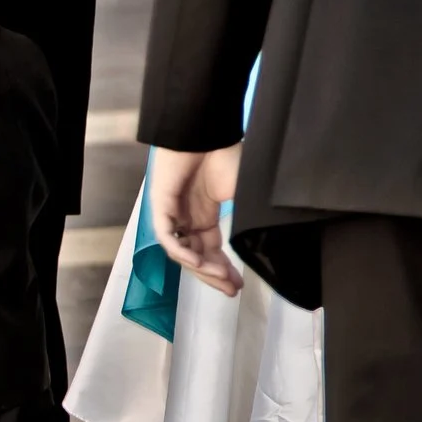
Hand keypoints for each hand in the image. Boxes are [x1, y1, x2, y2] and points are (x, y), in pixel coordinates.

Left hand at [149, 144, 243, 295]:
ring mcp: (172, 213)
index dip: (224, 269)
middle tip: (232, 289)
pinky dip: (181, 252)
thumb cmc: (227, 156)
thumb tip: (261, 245)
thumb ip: (245, 221)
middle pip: (196, 257)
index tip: (238, 285)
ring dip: (201, 268)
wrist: (208, 131)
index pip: (211, 251)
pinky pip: (167, 236)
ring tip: (222, 278)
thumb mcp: (242, 195)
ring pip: (181, 252)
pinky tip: (198, 262)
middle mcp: (187, 218)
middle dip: (214, 276)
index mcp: (204, 216)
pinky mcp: (160, 205)